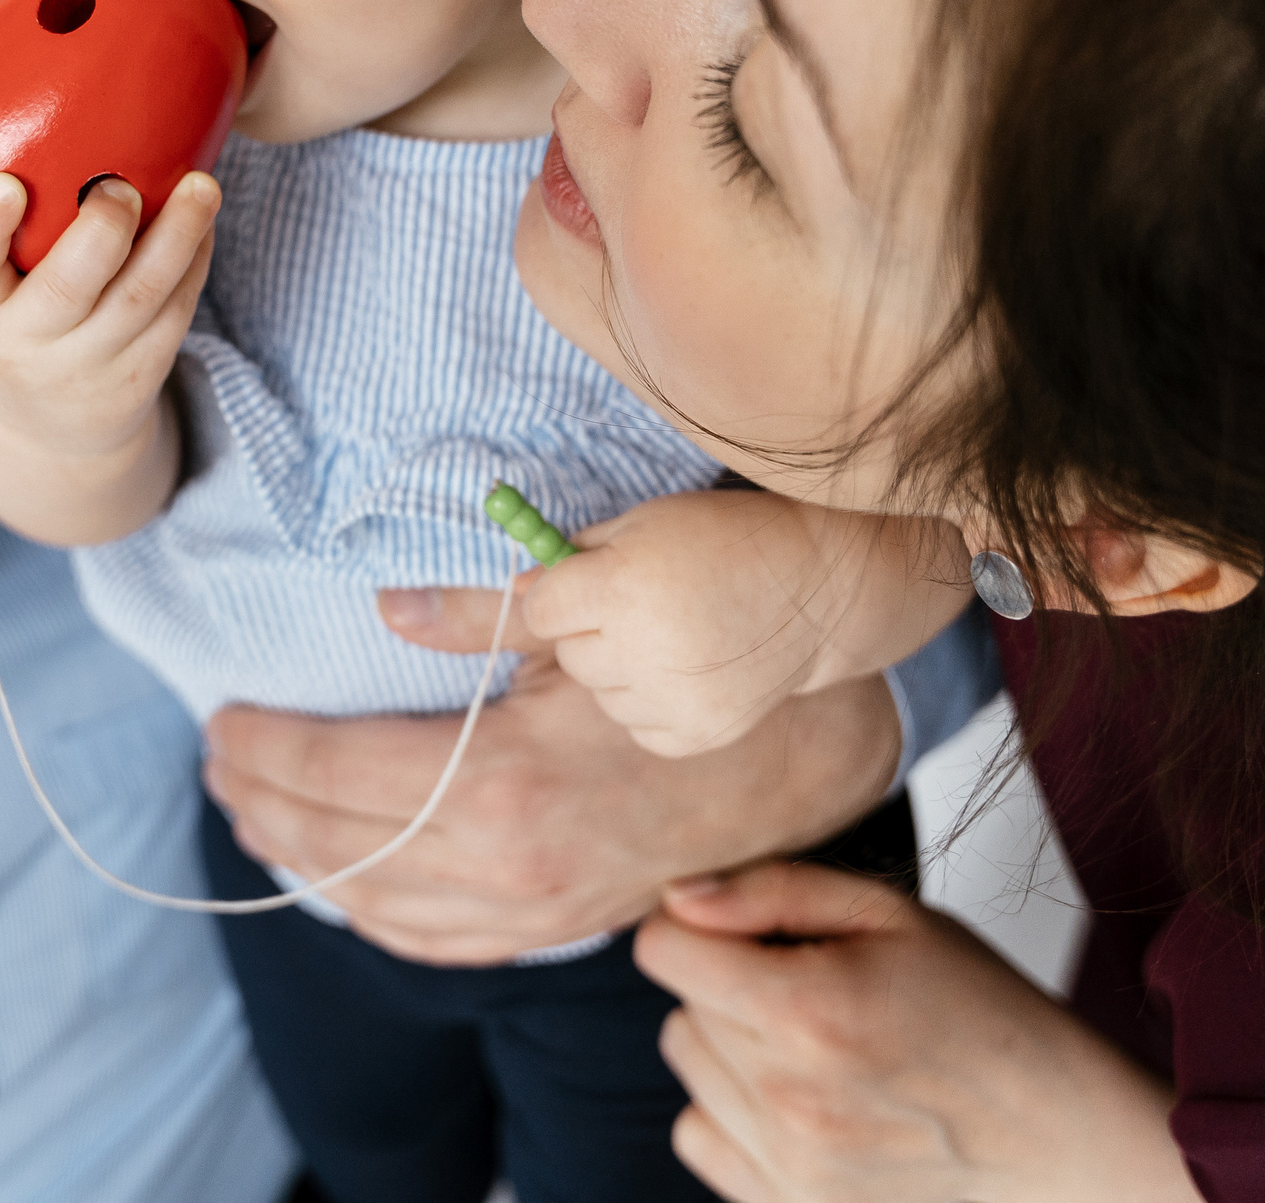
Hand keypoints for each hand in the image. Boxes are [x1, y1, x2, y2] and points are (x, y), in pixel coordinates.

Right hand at [0, 170, 216, 456]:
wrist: (44, 434)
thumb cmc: (4, 326)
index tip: (6, 184)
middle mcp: (27, 343)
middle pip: (68, 289)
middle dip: (101, 231)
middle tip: (119, 185)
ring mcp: (90, 364)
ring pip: (139, 298)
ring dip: (176, 237)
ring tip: (201, 186)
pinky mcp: (143, 373)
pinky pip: (177, 311)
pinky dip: (196, 260)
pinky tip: (204, 218)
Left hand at [202, 591, 901, 963]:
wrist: (795, 762)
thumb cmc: (685, 678)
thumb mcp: (582, 630)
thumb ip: (475, 617)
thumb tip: (382, 608)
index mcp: (500, 784)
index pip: (335, 772)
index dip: (263, 746)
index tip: (219, 718)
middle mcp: (504, 866)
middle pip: (337, 841)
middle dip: (258, 799)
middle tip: (215, 760)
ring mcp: (530, 913)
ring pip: (374, 903)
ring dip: (298, 860)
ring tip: (248, 815)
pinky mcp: (552, 931)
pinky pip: (435, 942)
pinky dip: (371, 915)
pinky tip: (338, 884)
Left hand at [509, 493, 974, 756]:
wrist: (818, 588)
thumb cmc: (719, 541)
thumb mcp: (633, 528)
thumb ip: (552, 568)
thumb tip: (446, 601)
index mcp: (624, 587)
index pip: (538, 608)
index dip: (559, 592)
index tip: (585, 582)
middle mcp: (645, 650)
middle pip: (566, 653)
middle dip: (586, 631)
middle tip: (641, 607)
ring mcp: (673, 701)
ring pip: (596, 692)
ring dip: (612, 670)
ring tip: (668, 637)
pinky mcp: (694, 736)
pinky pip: (632, 724)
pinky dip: (646, 703)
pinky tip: (688, 670)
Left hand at [636, 862, 1200, 1202]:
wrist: (1057, 1133)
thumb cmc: (984, 1011)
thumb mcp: (893, 915)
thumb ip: (771, 890)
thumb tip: (675, 896)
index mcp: (808, 1010)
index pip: (660, 950)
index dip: (697, 924)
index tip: (747, 928)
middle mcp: (786, 1098)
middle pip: (677, 1007)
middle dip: (726, 981)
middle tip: (811, 984)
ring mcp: (787, 1167)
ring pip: (687, 1070)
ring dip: (729, 1045)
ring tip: (814, 1041)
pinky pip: (697, 1135)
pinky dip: (731, 1110)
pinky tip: (798, 1094)